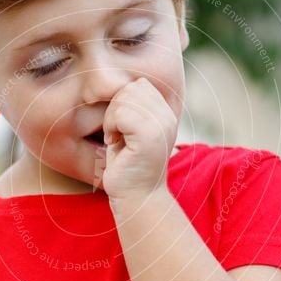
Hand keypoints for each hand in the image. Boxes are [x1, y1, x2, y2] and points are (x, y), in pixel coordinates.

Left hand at [94, 77, 178, 203]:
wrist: (135, 198)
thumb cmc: (127, 166)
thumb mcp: (130, 130)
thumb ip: (131, 107)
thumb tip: (118, 83)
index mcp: (166, 114)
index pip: (140, 84)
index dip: (123, 101)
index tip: (121, 127)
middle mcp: (169, 117)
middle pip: (132, 87)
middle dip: (115, 107)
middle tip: (116, 132)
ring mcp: (162, 126)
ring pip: (125, 98)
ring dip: (111, 118)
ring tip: (116, 137)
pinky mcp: (150, 136)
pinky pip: (121, 114)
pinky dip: (111, 127)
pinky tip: (114, 142)